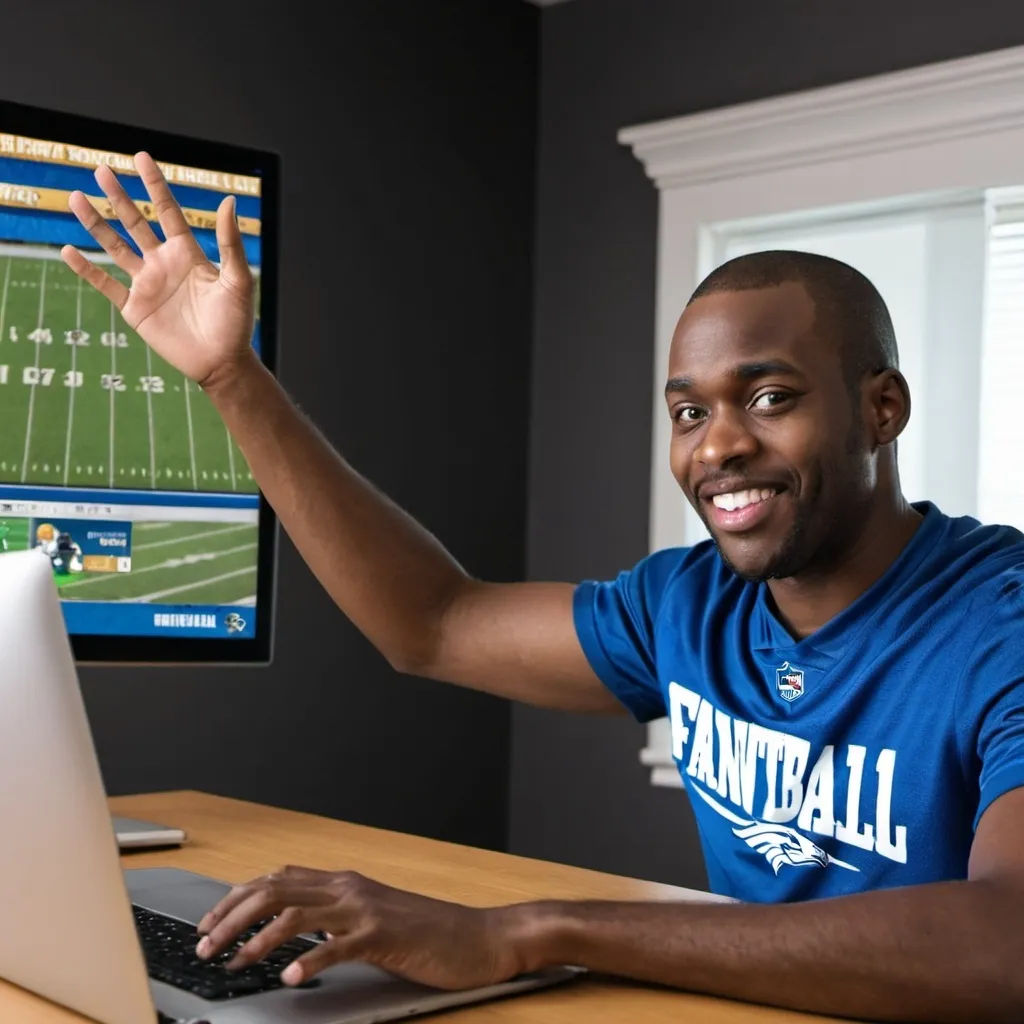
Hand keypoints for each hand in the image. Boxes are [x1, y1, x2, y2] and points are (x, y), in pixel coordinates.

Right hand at [61, 152, 255, 390]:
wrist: (222, 361)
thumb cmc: (236, 322)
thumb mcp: (238, 279)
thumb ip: (230, 242)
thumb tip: (229, 201)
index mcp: (188, 253)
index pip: (167, 211)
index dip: (154, 185)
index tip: (140, 157)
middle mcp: (163, 263)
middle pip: (136, 223)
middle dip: (119, 197)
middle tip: (101, 169)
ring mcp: (147, 284)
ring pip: (115, 247)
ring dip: (96, 224)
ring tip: (76, 197)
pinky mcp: (135, 308)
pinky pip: (105, 284)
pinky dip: (87, 269)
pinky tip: (68, 250)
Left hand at [194, 865, 533, 989]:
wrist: (476, 938)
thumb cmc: (423, 933)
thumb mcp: (368, 920)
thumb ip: (331, 919)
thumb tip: (285, 931)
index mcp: (343, 883)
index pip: (276, 879)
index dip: (235, 898)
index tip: (206, 924)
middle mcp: (349, 888)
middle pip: (275, 890)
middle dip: (231, 916)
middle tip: (203, 945)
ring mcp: (366, 909)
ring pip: (298, 913)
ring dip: (257, 938)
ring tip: (233, 961)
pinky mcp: (385, 935)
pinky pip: (339, 947)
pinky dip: (309, 961)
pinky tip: (290, 978)